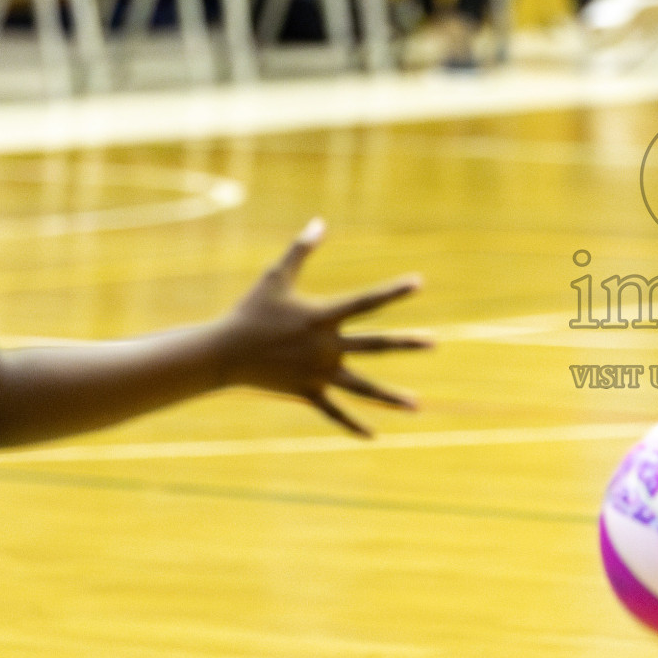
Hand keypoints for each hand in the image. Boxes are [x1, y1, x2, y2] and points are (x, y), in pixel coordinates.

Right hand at [219, 219, 431, 436]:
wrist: (223, 352)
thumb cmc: (251, 311)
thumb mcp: (275, 277)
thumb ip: (300, 250)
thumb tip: (318, 221)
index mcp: (322, 317)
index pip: (366, 302)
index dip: (393, 292)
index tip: (418, 283)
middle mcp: (326, 346)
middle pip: (375, 345)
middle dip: (406, 344)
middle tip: (434, 343)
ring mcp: (318, 372)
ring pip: (362, 386)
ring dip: (389, 397)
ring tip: (416, 406)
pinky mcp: (307, 391)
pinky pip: (334, 411)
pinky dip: (352, 424)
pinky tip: (372, 435)